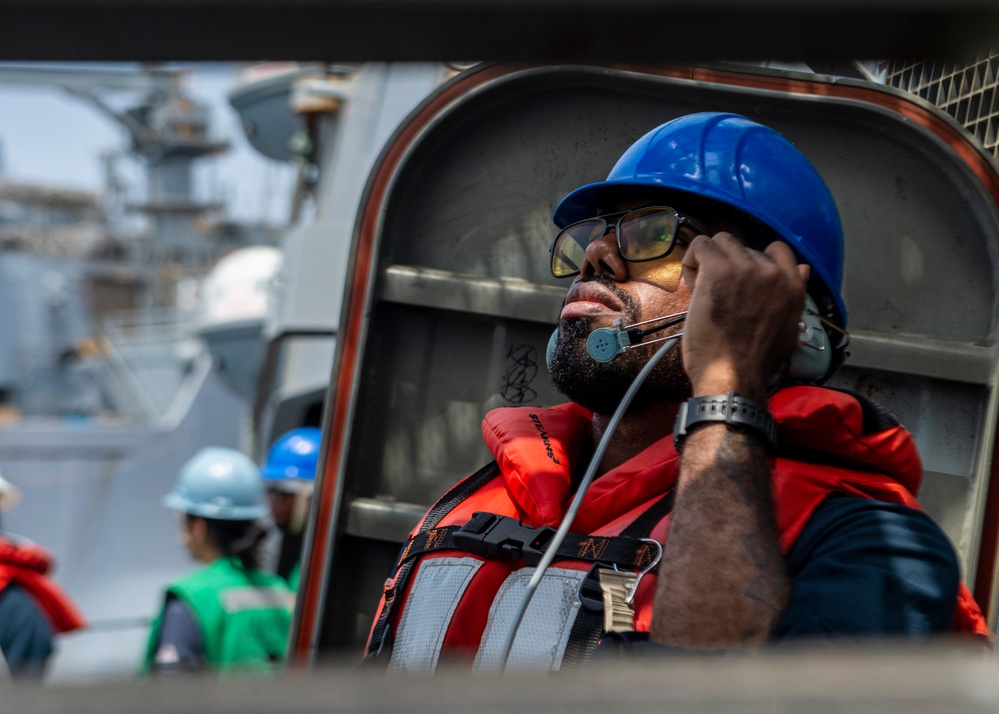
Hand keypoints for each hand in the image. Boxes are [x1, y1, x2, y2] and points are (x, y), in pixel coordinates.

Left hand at [679, 233, 807, 399]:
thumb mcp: (788, 329)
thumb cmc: (755, 361)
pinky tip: (690, 283)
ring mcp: (745, 268)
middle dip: (728, 265)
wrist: (733, 375)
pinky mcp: (718, 269)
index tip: (740, 282)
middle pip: (743, 247)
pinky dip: (691, 260)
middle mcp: (772, 272)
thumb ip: (793, 296)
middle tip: (716, 293)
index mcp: (792, 286)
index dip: (754, 261)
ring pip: (721, 242)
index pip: (777, 250)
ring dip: (709, 260)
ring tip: (702, 288)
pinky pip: (700, 246)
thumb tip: (804, 270)